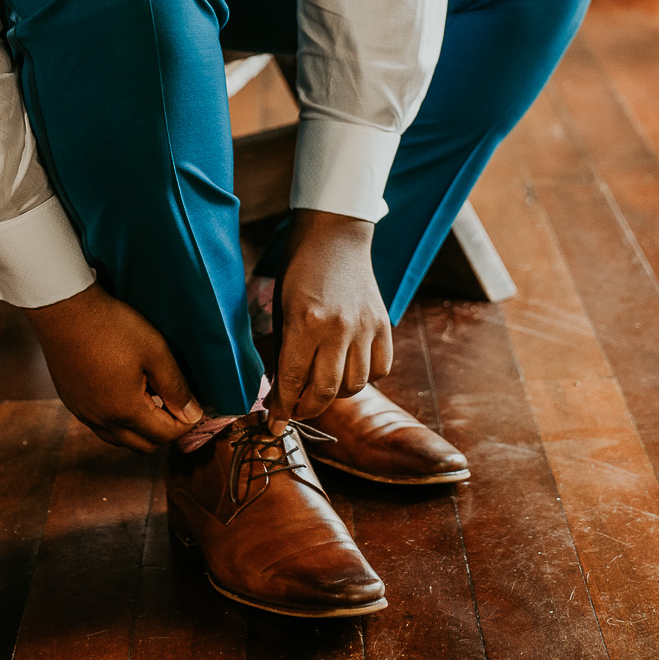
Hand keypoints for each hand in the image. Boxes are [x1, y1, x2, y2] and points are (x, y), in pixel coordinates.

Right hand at [25, 281, 202, 453]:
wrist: (64, 310)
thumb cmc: (112, 326)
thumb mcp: (154, 351)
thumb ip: (176, 387)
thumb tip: (194, 415)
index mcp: (126, 411)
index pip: (165, 435)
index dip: (186, 424)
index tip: (195, 407)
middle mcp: (103, 421)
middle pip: (144, 445)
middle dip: (165, 431)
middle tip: (175, 405)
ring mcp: (84, 414)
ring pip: (120, 439)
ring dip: (141, 429)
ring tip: (151, 399)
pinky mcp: (72, 403)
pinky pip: (101, 426)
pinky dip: (119, 421)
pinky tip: (124, 394)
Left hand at [268, 209, 391, 434]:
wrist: (334, 235)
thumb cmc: (299, 269)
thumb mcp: (282, 307)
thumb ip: (284, 349)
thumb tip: (281, 389)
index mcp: (306, 323)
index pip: (293, 381)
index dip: (281, 408)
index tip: (274, 424)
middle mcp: (339, 329)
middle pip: (325, 392)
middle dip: (305, 409)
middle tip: (295, 411)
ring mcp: (365, 328)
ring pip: (354, 386)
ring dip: (335, 395)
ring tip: (321, 388)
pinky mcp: (384, 325)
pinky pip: (380, 369)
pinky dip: (365, 378)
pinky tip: (348, 370)